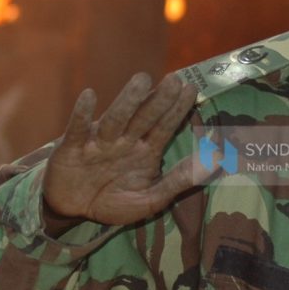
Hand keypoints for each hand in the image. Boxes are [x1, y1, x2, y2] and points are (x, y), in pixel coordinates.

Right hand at [42, 73, 203, 226]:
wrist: (72, 210)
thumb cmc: (113, 201)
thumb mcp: (150, 199)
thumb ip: (180, 181)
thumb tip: (216, 160)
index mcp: (145, 150)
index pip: (165, 126)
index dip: (178, 109)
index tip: (192, 89)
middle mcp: (124, 140)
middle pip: (144, 117)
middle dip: (159, 100)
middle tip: (175, 79)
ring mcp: (99, 142)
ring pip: (116, 119)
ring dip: (128, 101)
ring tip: (142, 81)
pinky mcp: (72, 148)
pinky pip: (78, 129)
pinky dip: (82, 114)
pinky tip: (89, 96)